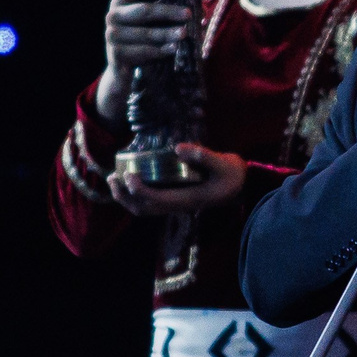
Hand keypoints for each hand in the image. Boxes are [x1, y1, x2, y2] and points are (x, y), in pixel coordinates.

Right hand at [94, 0, 192, 127]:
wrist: (120, 71)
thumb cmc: (139, 42)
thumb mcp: (144, 23)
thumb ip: (158, 8)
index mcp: (118, 3)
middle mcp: (112, 17)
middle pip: (144, 11)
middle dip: (168, 12)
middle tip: (188, 13)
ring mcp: (112, 36)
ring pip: (146, 34)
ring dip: (167, 33)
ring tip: (184, 33)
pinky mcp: (117, 55)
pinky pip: (144, 51)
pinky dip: (161, 50)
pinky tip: (174, 48)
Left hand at [108, 143, 246, 216]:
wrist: (244, 187)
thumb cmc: (234, 175)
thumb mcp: (223, 163)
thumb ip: (202, 155)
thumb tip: (177, 147)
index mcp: (188, 199)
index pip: (156, 200)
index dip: (139, 190)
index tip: (129, 174)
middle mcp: (178, 205)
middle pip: (143, 209)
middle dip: (124, 196)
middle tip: (113, 177)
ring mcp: (176, 205)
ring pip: (144, 209)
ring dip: (126, 198)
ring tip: (115, 179)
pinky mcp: (176, 200)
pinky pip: (150, 203)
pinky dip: (135, 195)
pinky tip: (130, 181)